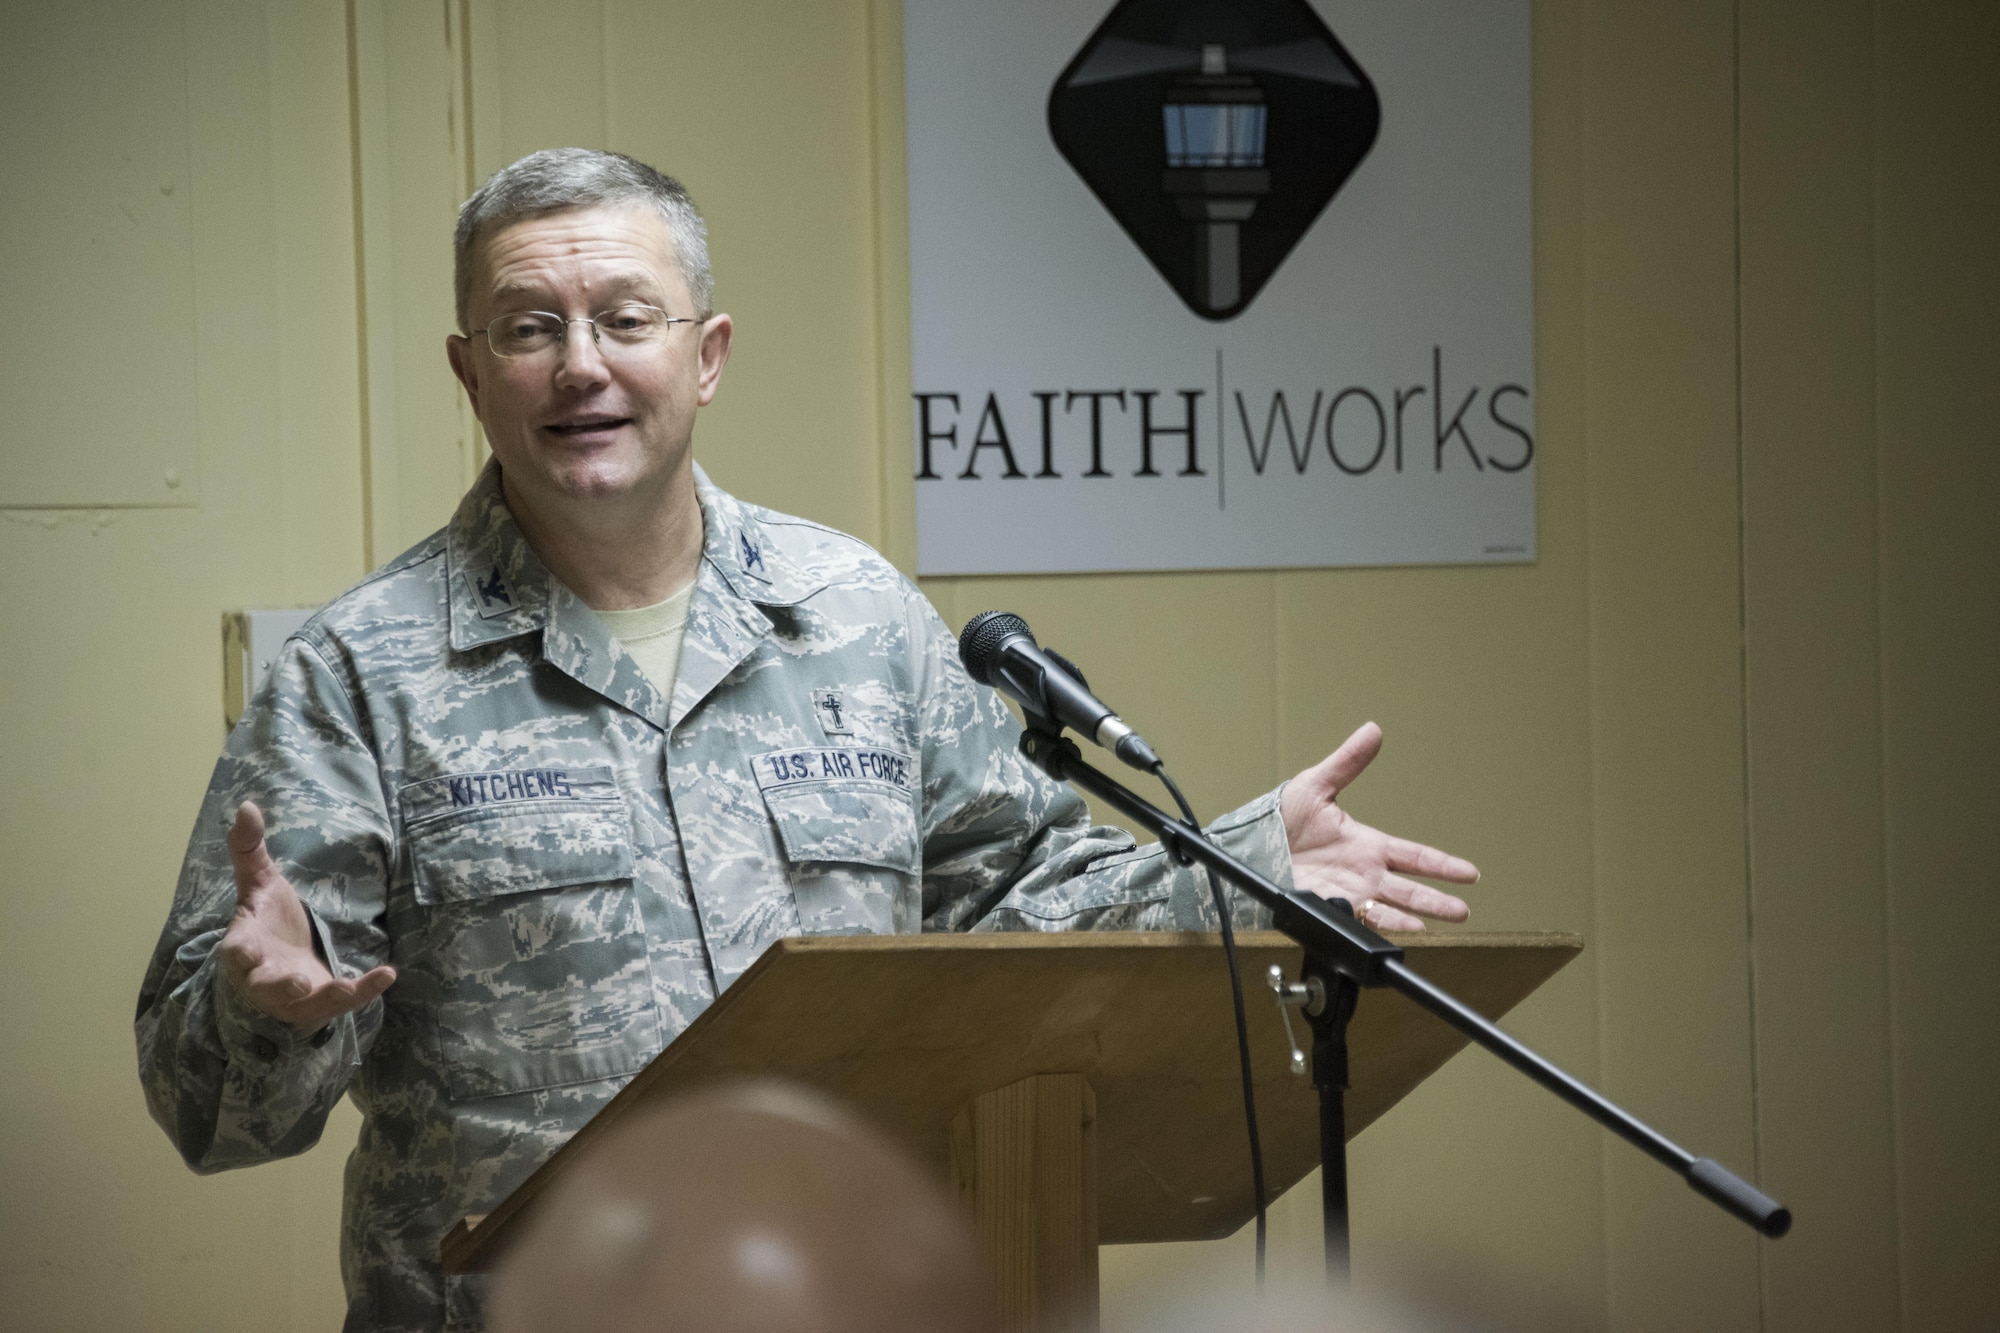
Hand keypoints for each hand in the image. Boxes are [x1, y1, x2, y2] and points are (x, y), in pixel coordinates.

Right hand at [218, 801, 395, 1029]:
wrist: (286, 957)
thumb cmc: (269, 920)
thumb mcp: (260, 883)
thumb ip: (249, 849)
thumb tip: (246, 806)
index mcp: (245, 947)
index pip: (236, 952)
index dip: (240, 954)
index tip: (245, 952)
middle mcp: (264, 976)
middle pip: (265, 986)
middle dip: (278, 986)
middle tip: (297, 983)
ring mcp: (294, 996)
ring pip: (303, 1003)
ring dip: (325, 996)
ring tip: (344, 988)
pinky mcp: (321, 1003)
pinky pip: (342, 1002)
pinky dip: (364, 991)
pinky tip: (387, 974)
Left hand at [1279, 723, 1478, 931]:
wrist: (1249, 846)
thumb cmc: (1278, 818)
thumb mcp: (1315, 785)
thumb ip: (1346, 761)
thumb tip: (1371, 730)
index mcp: (1366, 845)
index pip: (1414, 856)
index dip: (1442, 865)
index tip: (1470, 873)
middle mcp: (1364, 872)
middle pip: (1411, 888)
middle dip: (1439, 898)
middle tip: (1465, 909)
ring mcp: (1350, 892)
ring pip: (1394, 906)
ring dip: (1422, 913)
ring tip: (1446, 919)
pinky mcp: (1330, 907)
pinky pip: (1364, 919)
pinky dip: (1386, 924)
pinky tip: (1406, 928)